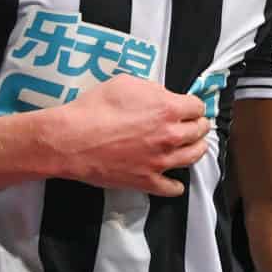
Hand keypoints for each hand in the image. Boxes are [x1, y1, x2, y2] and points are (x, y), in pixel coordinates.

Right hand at [44, 76, 208, 195]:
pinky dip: (176, 184)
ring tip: (193, 146)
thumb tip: (163, 96)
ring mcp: (160, 161)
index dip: (193, 105)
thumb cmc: (94, 108)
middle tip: (194, 124)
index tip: (190, 107)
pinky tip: (175, 181)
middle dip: (198, 125)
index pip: (197, 107)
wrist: (72, 140)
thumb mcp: (126, 83)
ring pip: (192, 157)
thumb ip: (152, 89)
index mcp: (167, 109)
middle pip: (199, 131)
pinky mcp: (147, 181)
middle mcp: (169, 136)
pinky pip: (171, 188)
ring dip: (196, 149)